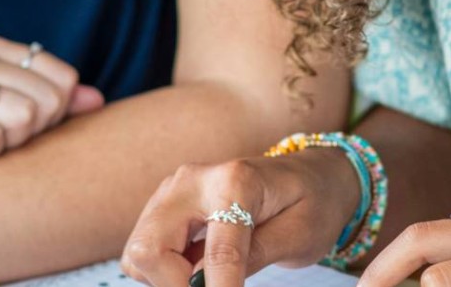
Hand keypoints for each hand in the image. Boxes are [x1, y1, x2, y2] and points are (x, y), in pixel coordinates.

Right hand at [121, 151, 363, 285]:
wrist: (310, 175)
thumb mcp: (299, 236)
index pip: (217, 252)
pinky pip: (143, 250)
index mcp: (235, 182)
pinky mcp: (164, 203)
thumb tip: (210, 286)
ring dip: (167, 279)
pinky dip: (163, 270)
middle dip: (175, 285)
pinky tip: (197, 267)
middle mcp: (193, 179)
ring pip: (138, 252)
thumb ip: (253, 257)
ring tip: (208, 279)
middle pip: (149, 248)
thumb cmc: (312, 204)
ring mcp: (173, 189)